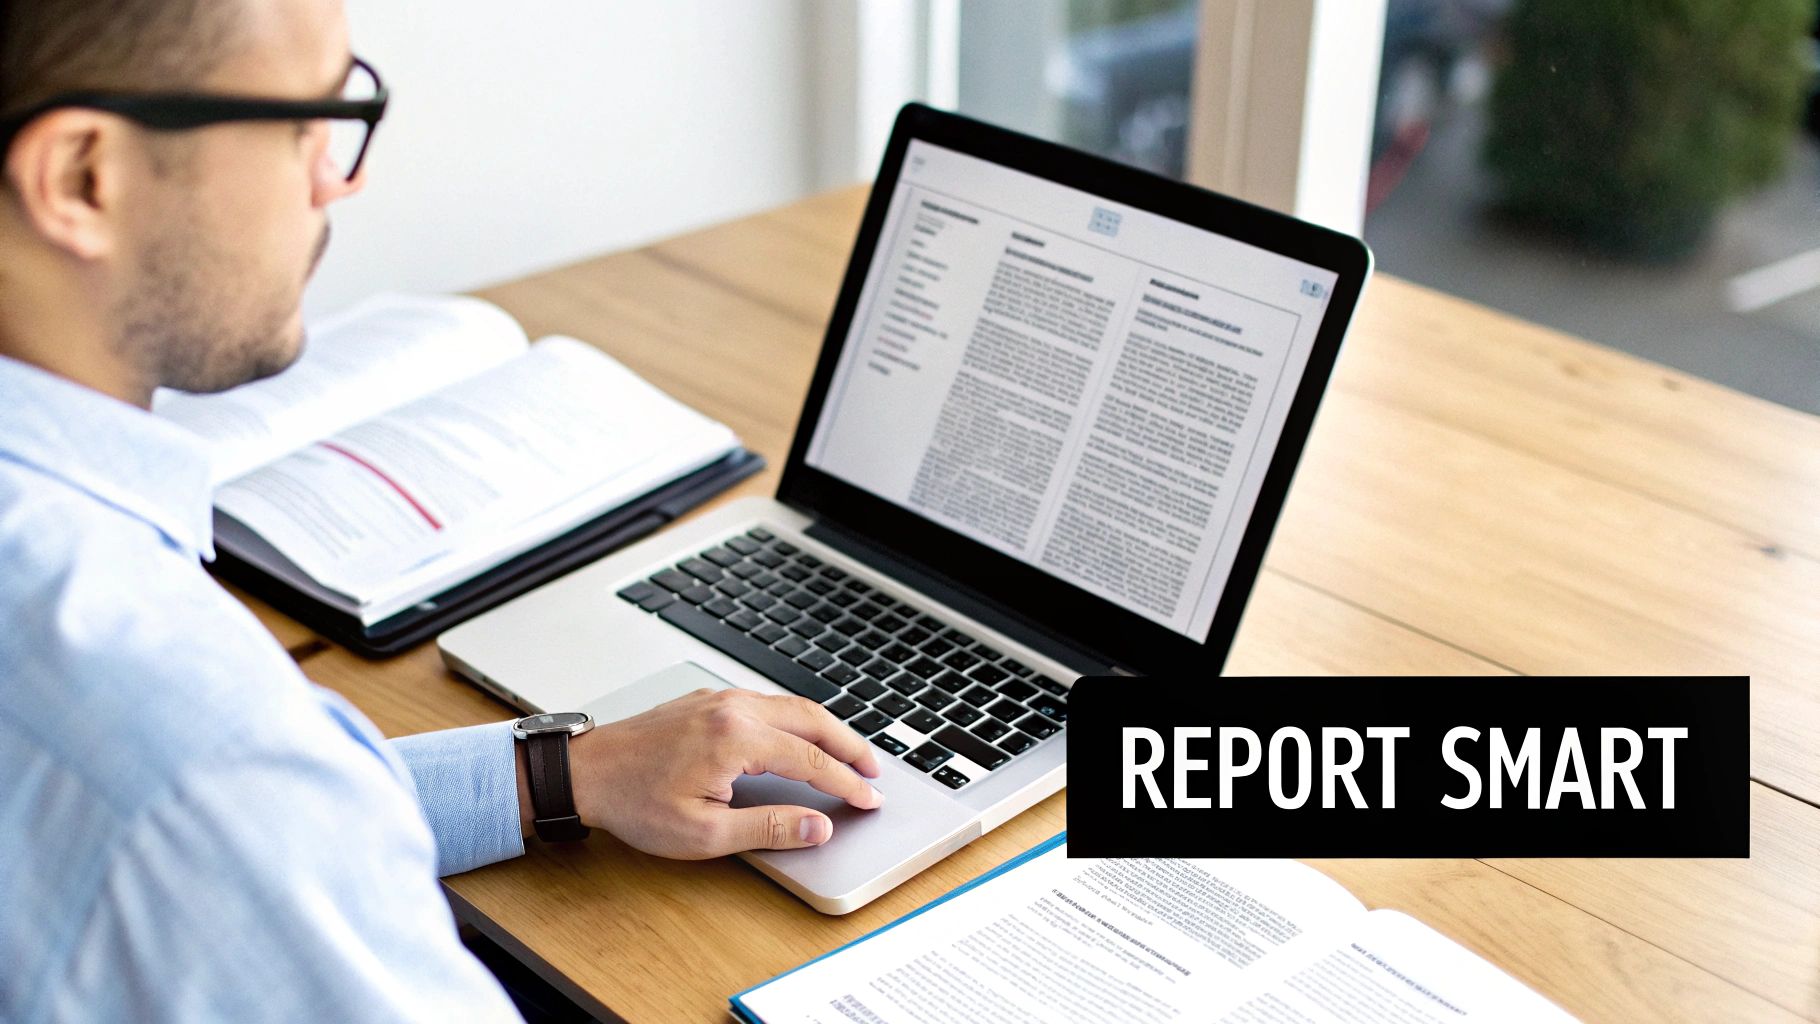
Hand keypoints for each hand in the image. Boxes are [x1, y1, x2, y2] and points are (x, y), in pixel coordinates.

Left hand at [563, 688, 883, 858]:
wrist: (585, 772)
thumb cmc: (635, 802)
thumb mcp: (704, 833)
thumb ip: (768, 828)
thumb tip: (816, 826)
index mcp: (736, 739)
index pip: (811, 759)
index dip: (845, 782)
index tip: (867, 799)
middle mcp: (733, 708)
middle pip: (812, 719)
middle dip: (850, 745)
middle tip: (873, 771)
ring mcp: (719, 699)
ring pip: (791, 705)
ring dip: (826, 729)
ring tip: (848, 754)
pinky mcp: (708, 701)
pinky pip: (767, 702)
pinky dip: (797, 720)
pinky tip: (801, 737)